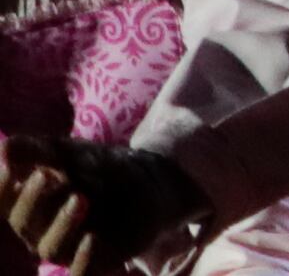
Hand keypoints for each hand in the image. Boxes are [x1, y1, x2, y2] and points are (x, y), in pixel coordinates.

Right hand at [0, 141, 200, 275]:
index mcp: (29, 205)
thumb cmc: (98, 168)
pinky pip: (83, 272)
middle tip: (44, 174)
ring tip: (78, 197)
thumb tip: (2, 149)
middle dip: (30, 200)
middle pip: (24, 223)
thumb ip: (36, 150)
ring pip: (51, 248)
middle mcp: (41, 231)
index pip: (5, 201)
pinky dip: (83, 260)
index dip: (1, 188)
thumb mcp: (68, 153)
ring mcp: (69, 247)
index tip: (7, 166)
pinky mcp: (99, 260)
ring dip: (61, 224)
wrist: (150, 180)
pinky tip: (92, 238)